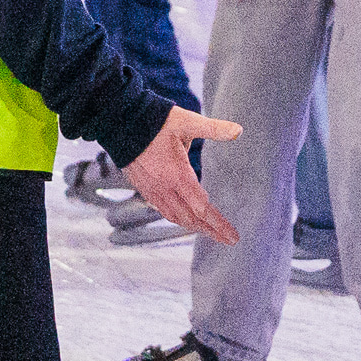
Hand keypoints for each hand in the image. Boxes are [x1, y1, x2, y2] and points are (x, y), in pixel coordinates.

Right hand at [124, 108, 240, 243]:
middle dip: (211, 231)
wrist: (121, 122)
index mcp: (177, 175)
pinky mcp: (144, 188)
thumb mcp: (188, 122)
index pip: (202, 208)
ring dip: (195, 227)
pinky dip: (178, 219)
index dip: (219, 224)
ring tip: (210, 232)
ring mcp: (152, 190)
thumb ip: (214, 128)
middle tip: (227, 239)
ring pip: (176, 217)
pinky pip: (163, 210)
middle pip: (191, 219)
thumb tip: (238, 131)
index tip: (232, 236)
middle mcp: (164, 188)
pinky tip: (184, 218)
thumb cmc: (154, 121)